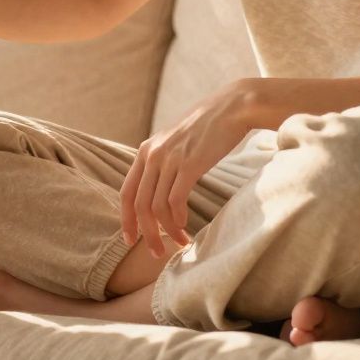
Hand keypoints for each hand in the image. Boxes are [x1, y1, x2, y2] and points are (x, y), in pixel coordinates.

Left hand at [119, 80, 259, 256]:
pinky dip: (178, 219)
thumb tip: (160, 189)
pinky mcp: (189, 164)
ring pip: (156, 207)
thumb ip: (163, 162)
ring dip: (167, 231)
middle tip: (156, 252)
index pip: (126, 192)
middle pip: (139, 205)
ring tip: (181, 243)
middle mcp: (152, 155)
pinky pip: (175, 201)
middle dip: (146, 233)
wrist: (233, 107)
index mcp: (145, 151)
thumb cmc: (208, 128)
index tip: (131, 240)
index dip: (126, 219)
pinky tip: (186, 227)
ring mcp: (169, 159)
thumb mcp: (175, 142)